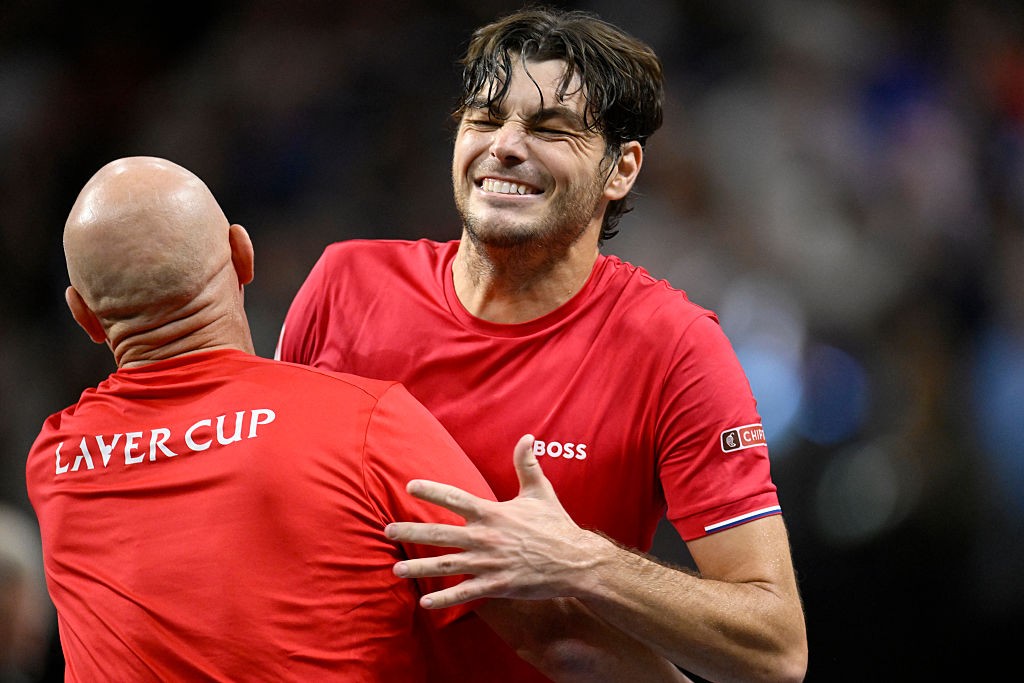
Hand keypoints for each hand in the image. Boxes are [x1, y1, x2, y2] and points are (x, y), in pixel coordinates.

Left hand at [385, 434, 608, 607]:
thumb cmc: (557, 526)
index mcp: (492, 513)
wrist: (576, 562)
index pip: (455, 497)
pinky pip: (464, 594)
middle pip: (439, 533)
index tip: (409, 486)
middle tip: (387, 529)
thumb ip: (527, 465)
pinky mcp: (496, 586)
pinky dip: (443, 599)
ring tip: (395, 568)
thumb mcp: (541, 492)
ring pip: (445, 565)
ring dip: (418, 568)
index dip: (431, 490)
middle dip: (410, 531)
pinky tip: (424, 602)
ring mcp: (488, 564)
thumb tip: (526, 437)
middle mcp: (485, 538)